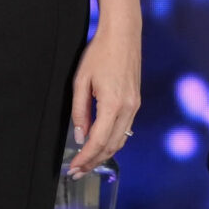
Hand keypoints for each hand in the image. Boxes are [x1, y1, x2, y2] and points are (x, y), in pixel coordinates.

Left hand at [67, 17, 139, 174]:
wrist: (123, 35)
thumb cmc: (99, 54)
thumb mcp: (81, 81)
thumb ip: (79, 111)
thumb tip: (80, 136)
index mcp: (112, 104)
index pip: (97, 141)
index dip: (85, 158)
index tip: (73, 168)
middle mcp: (128, 109)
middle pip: (110, 147)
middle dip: (93, 162)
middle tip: (77, 173)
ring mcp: (134, 107)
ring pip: (120, 141)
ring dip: (103, 155)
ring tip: (87, 164)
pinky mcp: (136, 102)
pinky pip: (125, 130)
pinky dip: (112, 142)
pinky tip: (101, 146)